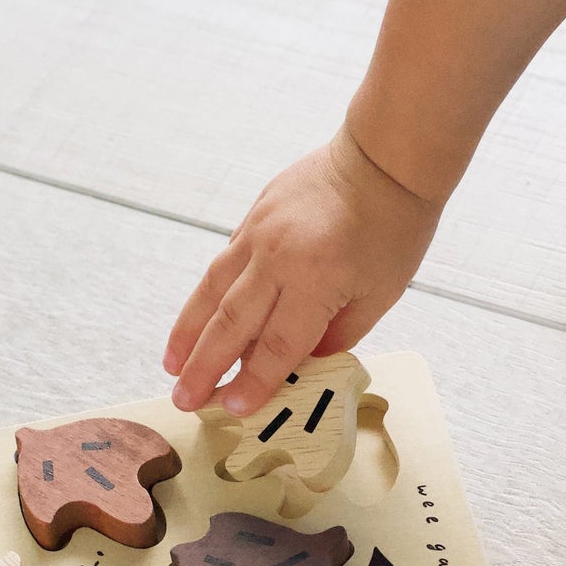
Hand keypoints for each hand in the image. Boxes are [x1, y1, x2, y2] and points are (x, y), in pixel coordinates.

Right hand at [164, 125, 440, 413]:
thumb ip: (335, 335)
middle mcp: (278, 258)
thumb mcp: (378, 295)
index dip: (252, 383)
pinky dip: (205, 297)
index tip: (232, 409)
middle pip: (231, 325)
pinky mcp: (254, 217)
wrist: (384, 157)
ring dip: (188, 334)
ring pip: (212, 292)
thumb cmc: (394, 228)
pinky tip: (196, 321)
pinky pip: (222, 265)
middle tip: (184, 400)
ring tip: (172, 366)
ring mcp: (260, 233)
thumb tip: (298, 364)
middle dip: (205, 368)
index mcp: (315, 281)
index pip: (275, 346)